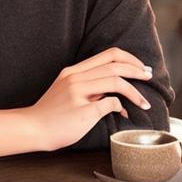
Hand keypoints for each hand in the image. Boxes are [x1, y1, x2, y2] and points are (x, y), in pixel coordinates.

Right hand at [28, 47, 152, 150]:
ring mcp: (79, 93)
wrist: (32, 127)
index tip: (140, 66)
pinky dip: (121, 107)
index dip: (128, 58)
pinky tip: (124, 114)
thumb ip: (87, 86)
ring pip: (115, 81)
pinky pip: (110, 103)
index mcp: (74, 71)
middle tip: (148, 76)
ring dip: (134, 91)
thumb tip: (113, 95)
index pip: (107, 54)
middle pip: (114, 64)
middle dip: (136, 69)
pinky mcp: (82, 111)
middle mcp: (76, 77)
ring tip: (145, 102)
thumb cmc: (51, 112)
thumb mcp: (66, 90)